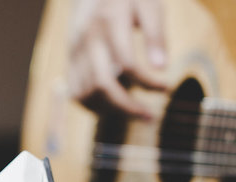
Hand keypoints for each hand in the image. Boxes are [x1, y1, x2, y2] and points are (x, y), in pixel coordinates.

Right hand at [68, 0, 167, 118]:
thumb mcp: (149, 5)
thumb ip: (155, 35)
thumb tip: (162, 67)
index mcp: (108, 22)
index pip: (127, 64)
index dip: (148, 82)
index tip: (166, 88)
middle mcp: (86, 40)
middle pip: (102, 85)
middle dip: (128, 107)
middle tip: (151, 116)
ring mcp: (74, 52)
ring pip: (86, 94)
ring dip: (111, 109)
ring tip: (135, 111)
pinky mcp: (69, 61)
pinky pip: (76, 93)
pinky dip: (94, 106)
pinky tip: (115, 104)